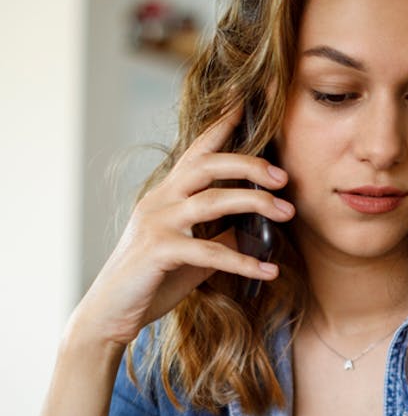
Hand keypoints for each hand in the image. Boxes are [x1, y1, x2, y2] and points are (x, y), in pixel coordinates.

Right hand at [69, 105, 292, 348]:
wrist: (111, 311)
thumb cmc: (155, 277)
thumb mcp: (194, 249)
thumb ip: (220, 231)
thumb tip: (258, 224)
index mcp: (169, 193)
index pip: (197, 150)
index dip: (222, 125)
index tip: (248, 103)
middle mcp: (160, 200)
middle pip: (208, 166)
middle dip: (249, 165)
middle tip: (284, 177)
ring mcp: (156, 223)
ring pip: (211, 201)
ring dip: (254, 204)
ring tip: (287, 214)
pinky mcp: (157, 252)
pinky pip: (209, 250)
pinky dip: (243, 260)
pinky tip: (269, 270)